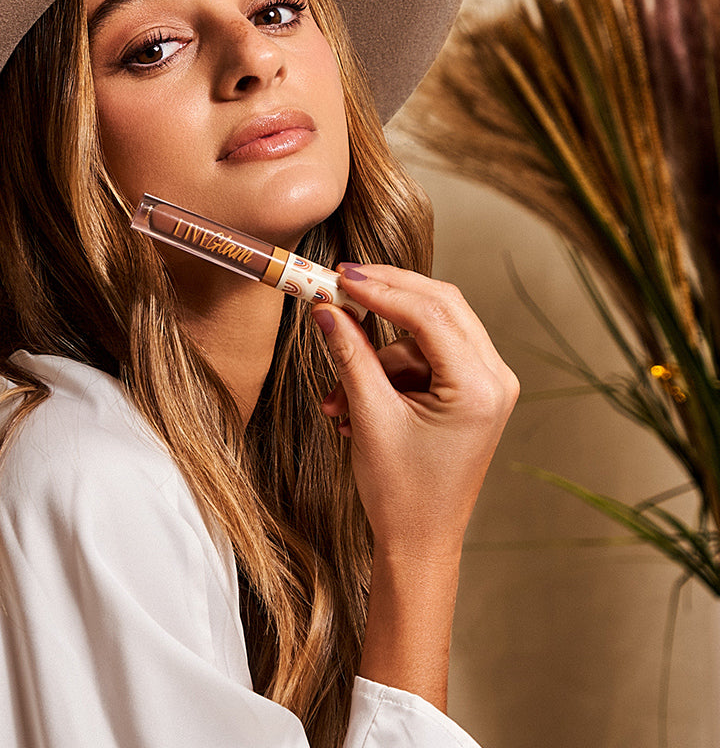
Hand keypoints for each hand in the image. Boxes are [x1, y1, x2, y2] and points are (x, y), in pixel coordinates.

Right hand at [314, 264, 517, 562]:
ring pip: (424, 334)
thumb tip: (326, 307)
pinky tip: (356, 404)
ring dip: (376, 355)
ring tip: (337, 399)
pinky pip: (424, 357)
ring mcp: (486, 384)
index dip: (381, 289)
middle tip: (340, 285)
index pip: (429, 313)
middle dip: (386, 296)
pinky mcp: (470, 392)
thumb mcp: (370, 417)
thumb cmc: (402, 494)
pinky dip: (387, 371)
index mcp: (479, 387)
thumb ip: (350, 354)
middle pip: (438, 306)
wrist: (420, 544)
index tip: (340, 277)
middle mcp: (494, 379)